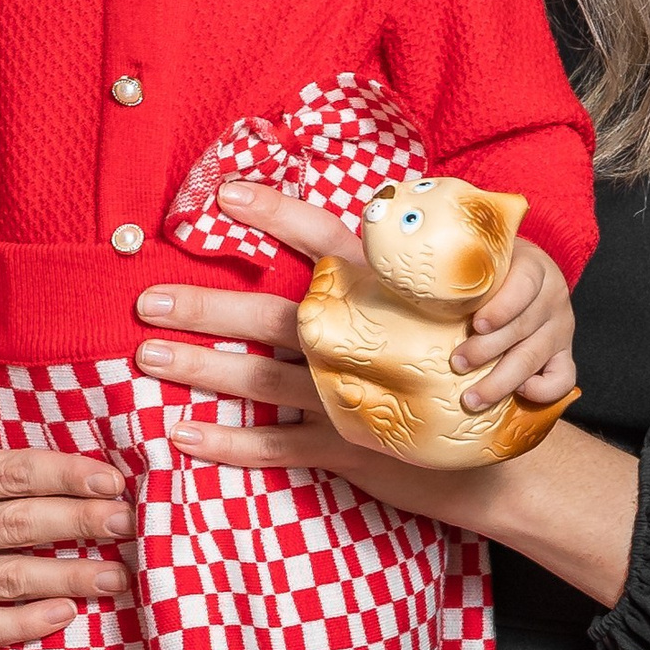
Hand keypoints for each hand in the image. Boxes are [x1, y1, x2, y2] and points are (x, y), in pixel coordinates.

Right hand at [0, 300, 133, 646]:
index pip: (8, 474)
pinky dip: (26, 626)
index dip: (64, 476)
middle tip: (132, 522)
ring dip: (68, 580)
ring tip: (121, 575)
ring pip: (6, 584)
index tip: (115, 477)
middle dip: (79, 524)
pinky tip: (70, 614)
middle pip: (16, 528)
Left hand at [132, 181, 490, 528]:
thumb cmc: (454, 372)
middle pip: (272, 316)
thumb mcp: (429, 317)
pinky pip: (275, 446)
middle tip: (147, 301)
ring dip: (200, 368)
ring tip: (147, 359)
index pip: (325, 241)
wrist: (502, 456)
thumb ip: (379, 289)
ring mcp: (353, 397)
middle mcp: (364, 342)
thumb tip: (330, 254)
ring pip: (261, 380)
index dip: (276, 215)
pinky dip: (227, 443)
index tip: (226, 193)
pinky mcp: (348, 447)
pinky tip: (181, 435)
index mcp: (383, 298)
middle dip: (206, 308)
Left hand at [457, 236, 576, 410]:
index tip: (476, 324)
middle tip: (456, 364)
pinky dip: (544, 391)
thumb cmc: (496, 270)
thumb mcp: (485, 259)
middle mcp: (552, 298)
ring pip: (534, 358)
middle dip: (486, 351)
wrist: (530, 273)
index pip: (524, 286)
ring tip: (471, 398)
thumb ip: (464, 271)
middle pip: (522, 328)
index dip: (502, 308)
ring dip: (501, 381)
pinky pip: (564, 378)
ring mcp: (561, 329)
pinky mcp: (565, 353)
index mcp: (534, 268)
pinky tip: (519, 392)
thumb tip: (408, 283)